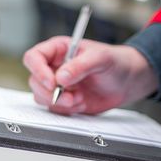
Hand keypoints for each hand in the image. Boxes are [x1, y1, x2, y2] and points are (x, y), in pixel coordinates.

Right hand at [23, 37, 157, 114]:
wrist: (127, 82)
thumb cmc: (115, 62)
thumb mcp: (101, 58)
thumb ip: (80, 66)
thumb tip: (60, 77)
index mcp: (58, 50)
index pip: (34, 57)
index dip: (38, 71)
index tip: (52, 83)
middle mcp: (54, 67)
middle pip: (35, 81)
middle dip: (50, 92)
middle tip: (69, 96)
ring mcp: (58, 85)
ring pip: (41, 97)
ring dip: (59, 102)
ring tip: (79, 99)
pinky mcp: (63, 100)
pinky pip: (54, 108)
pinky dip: (66, 109)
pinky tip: (81, 103)